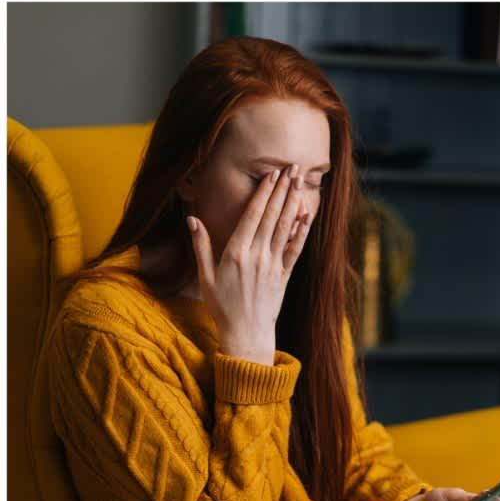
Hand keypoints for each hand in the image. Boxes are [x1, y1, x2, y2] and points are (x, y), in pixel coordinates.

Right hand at [187, 165, 314, 364]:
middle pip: (272, 216)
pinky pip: (295, 249)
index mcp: (235, 253)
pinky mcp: (285, 275)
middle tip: (291, 168)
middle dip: (282, 190)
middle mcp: (257, 256)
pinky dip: (301, 231)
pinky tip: (306, 214)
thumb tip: (192, 219)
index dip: (263, 193)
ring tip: (299, 182)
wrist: (245, 333)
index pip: (252, 216)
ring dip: (292, 203)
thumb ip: (201, 245)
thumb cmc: (221, 305)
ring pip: (285, 228)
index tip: (271, 174)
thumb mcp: (205, 275)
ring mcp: (273, 265)